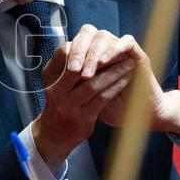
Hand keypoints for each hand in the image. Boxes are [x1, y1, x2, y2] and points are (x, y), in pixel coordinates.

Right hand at [30, 25, 137, 168]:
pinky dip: (115, 88)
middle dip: (105, 61)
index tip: (104, 44)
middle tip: (122, 52)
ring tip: (128, 65)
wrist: (52, 135)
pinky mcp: (82, 120)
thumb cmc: (58, 105)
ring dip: (115, 74)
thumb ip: (68, 70)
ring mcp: (70, 108)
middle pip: (83, 72)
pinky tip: (124, 82)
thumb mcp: (56, 86)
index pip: (69, 59)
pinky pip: (102, 100)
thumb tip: (86, 48)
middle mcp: (58, 94)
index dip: (87, 51)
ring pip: (95, 86)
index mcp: (51, 82)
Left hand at [68, 28, 179, 139]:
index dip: (69, 50)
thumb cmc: (106, 108)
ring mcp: (120, 48)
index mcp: (91, 53)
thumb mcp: (83, 97)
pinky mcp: (137, 54)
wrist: (134, 117)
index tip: (63, 70)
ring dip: (93, 53)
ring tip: (87, 72)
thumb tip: (47, 79)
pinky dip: (113, 49)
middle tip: (74, 69)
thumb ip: (69, 85)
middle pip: (88, 32)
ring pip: (104, 36)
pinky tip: (103, 62)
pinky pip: (127, 42)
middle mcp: (105, 47)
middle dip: (79, 51)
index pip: (76, 38)